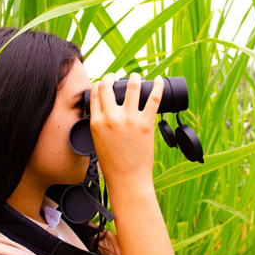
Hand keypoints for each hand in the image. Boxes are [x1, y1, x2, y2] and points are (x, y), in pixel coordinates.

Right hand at [88, 73, 163, 189]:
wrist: (127, 179)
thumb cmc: (112, 163)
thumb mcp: (97, 140)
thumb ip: (99, 122)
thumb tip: (104, 109)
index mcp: (97, 122)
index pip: (94, 92)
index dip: (99, 83)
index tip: (104, 82)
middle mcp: (111, 117)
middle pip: (108, 85)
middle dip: (111, 76)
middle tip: (116, 76)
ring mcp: (130, 119)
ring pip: (132, 86)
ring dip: (134, 77)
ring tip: (136, 75)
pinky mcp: (146, 124)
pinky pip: (154, 99)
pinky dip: (158, 86)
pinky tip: (160, 79)